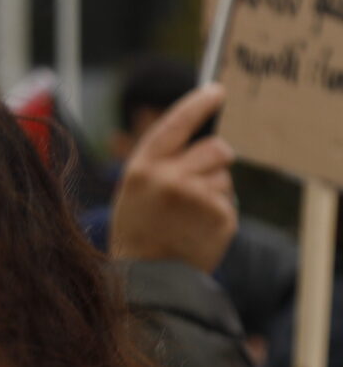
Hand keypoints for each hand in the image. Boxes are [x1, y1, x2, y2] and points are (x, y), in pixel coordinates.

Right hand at [110, 83, 237, 272]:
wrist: (146, 276)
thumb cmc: (139, 228)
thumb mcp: (136, 187)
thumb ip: (163, 160)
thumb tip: (204, 135)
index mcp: (143, 167)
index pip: (177, 123)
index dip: (198, 104)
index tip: (217, 91)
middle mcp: (169, 178)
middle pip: (216, 148)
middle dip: (216, 158)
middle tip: (201, 177)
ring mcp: (197, 198)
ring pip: (224, 176)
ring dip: (214, 189)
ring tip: (189, 214)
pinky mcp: (220, 217)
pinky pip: (230, 201)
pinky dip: (219, 213)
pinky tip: (198, 229)